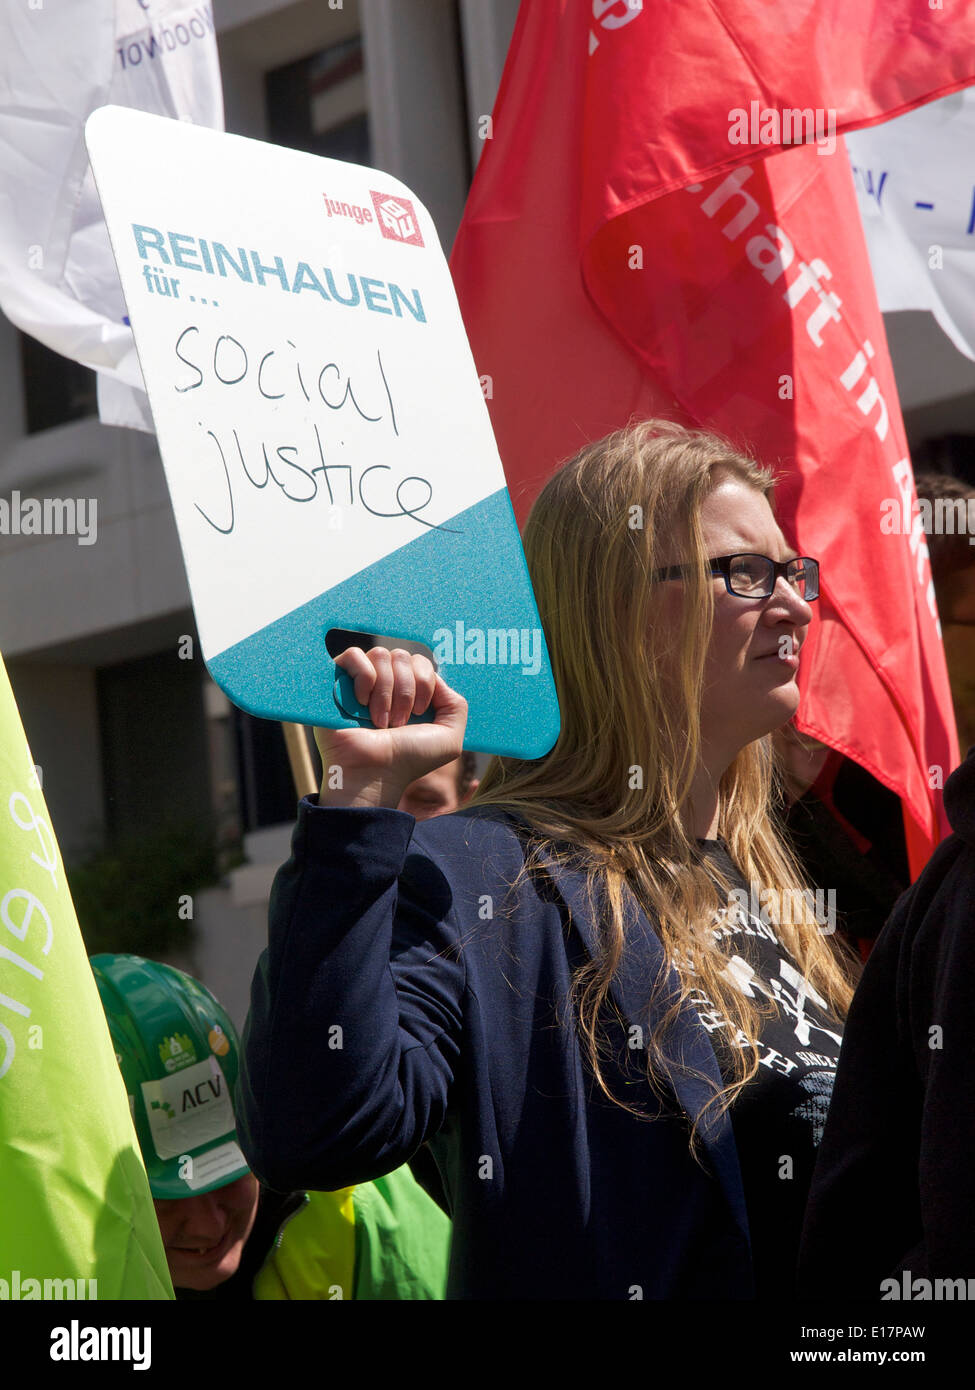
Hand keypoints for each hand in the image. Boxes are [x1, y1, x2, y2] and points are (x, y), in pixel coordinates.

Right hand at [313, 647, 467, 808]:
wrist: (374, 774)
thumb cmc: (409, 759)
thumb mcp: (449, 738)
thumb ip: (456, 705)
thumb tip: (437, 677)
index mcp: (409, 691)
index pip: (421, 661)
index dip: (424, 683)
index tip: (417, 713)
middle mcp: (385, 683)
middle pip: (402, 655)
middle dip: (405, 690)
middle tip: (398, 722)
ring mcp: (359, 681)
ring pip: (380, 654)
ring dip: (385, 691)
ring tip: (380, 721)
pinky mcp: (337, 681)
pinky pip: (354, 655)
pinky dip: (364, 678)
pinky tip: (361, 704)